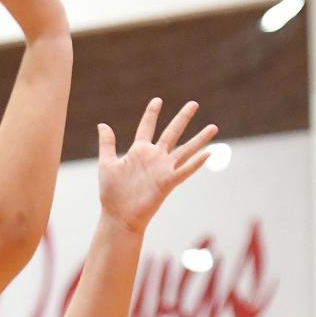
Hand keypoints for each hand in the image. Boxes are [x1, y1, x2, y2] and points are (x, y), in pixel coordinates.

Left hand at [97, 98, 217, 234]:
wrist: (119, 216)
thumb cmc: (111, 193)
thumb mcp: (107, 164)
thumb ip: (107, 144)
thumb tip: (102, 124)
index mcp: (139, 151)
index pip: (147, 127)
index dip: (152, 113)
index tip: (158, 100)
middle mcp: (154, 157)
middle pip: (171, 132)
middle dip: (182, 118)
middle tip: (194, 103)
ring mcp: (163, 169)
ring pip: (185, 149)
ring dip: (199, 139)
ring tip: (213, 127)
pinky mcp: (168, 182)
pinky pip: (185, 170)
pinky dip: (196, 163)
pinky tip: (208, 153)